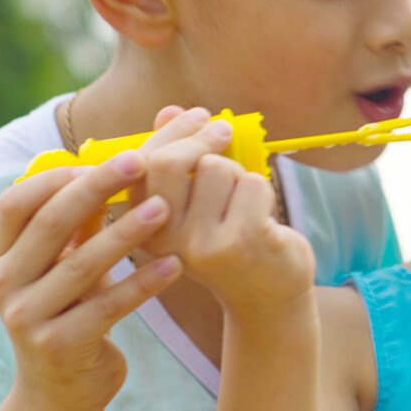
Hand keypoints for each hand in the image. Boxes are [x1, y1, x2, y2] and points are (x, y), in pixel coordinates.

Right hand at [0, 154, 181, 410]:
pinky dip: (143, 284)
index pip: (16, 202)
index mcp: (4, 257)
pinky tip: (175, 264)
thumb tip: (107, 166)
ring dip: (126, 232)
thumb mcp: (67, 267)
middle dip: (97, 187)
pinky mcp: (62, 345)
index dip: (56, 177)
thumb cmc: (72, 312)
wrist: (61, 393)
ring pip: (82, 265)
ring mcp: (29, 317)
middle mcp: (7, 284)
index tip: (101, 159)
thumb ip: (78, 226)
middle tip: (140, 160)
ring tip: (165, 207)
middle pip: (51, 223)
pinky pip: (108, 307)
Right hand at [131, 106, 314, 317]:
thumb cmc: (231, 245)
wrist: (269, 299)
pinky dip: (263, 190)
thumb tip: (168, 110)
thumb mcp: (196, 209)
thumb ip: (179, 163)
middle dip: (202, 136)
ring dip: (238, 174)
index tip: (195, 115)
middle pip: (170, 162)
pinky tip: (264, 218)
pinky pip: (251, 184)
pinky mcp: (240, 242)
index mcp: (144, 228)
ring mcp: (201, 244)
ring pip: (217, 168)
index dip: (170, 132)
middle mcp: (163, 240)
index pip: (140, 165)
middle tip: (224, 129)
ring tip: (244, 203)